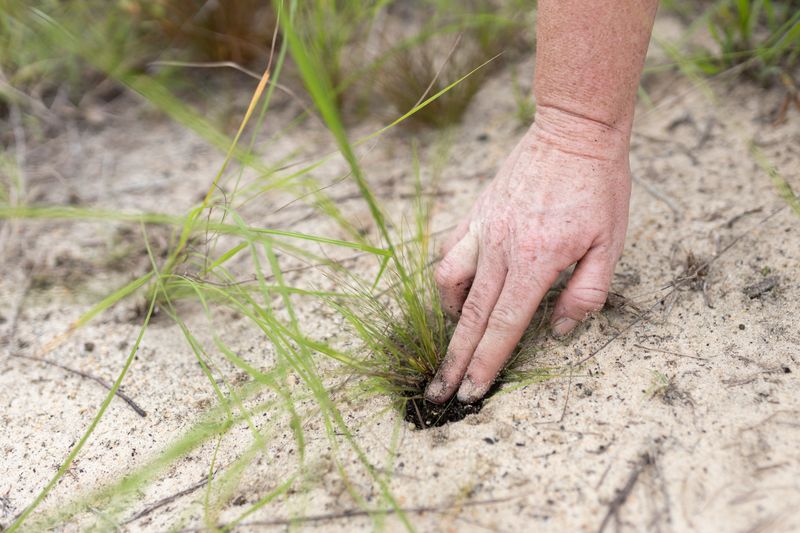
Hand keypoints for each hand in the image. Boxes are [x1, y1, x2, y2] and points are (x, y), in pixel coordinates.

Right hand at [425, 107, 631, 403]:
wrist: (573, 132)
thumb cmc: (599, 188)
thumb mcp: (609, 245)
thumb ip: (585, 294)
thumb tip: (558, 331)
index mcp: (535, 261)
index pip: (503, 326)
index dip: (485, 364)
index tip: (470, 393)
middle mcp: (499, 248)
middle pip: (470, 317)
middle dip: (454, 360)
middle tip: (439, 393)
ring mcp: (482, 228)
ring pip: (449, 282)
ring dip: (451, 316)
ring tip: (457, 336)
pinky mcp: (476, 213)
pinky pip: (450, 252)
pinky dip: (449, 277)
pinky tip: (460, 289)